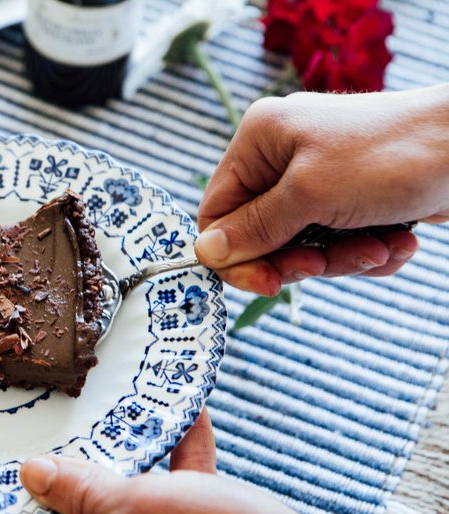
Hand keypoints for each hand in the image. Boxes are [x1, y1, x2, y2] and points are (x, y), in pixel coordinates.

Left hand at [0, 410, 320, 513]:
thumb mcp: (139, 504)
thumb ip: (79, 488)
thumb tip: (31, 475)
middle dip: (52, 472)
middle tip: (46, 423)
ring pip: (110, 507)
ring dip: (115, 462)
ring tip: (114, 415)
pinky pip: (160, 504)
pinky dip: (166, 469)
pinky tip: (183, 425)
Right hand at [195, 83, 448, 295]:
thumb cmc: (391, 155)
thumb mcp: (310, 194)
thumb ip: (255, 228)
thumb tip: (205, 253)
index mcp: (260, 142)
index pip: (218, 213)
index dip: (236, 255)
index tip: (268, 283)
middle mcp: (283, 158)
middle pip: (261, 237)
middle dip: (300, 258)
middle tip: (325, 263)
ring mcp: (320, 178)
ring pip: (303, 246)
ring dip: (343, 257)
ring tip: (380, 245)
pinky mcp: (354, 198)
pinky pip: (339, 243)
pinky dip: (367, 250)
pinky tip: (397, 240)